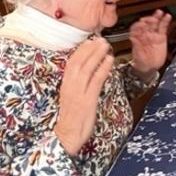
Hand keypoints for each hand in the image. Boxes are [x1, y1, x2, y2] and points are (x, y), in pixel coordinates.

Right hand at [55, 37, 113, 155]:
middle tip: (100, 39)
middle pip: (79, 62)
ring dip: (97, 55)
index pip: (71, 63)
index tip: (89, 41)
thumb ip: (77, 84)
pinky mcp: (87, 100)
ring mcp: (78, 92)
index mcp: (65, 85)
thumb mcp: (72, 97)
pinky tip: (110, 61)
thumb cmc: (72, 117)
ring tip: (106, 45)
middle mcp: (70, 86)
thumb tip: (86, 71)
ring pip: (87, 68)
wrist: (68, 136)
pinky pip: (96, 80)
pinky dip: (103, 69)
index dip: (81, 50)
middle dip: (90, 49)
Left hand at [130, 9, 170, 81]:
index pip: (137, 27)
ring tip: (160, 12)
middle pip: (147, 23)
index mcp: (137, 37)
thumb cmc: (141, 61)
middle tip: (152, 18)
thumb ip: (136, 44)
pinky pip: (163, 27)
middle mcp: (145, 34)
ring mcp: (153, 35)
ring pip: (155, 23)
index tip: (141, 22)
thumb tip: (132, 36)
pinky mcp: (161, 37)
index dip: (139, 24)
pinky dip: (165, 21)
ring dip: (157, 17)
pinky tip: (167, 16)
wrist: (149, 67)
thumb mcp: (137, 53)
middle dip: (149, 19)